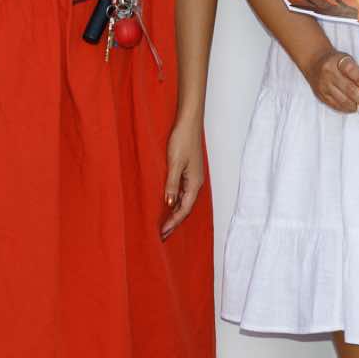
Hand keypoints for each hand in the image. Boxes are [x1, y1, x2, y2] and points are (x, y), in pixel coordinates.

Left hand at [160, 116, 205, 238]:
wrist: (189, 122)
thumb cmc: (182, 140)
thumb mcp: (174, 163)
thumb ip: (171, 184)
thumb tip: (168, 203)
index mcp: (194, 183)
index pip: (183, 209)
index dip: (173, 222)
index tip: (162, 233)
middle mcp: (196, 183)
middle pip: (185, 208)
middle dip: (175, 222)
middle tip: (163, 235)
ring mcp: (193, 177)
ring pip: (184, 201)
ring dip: (175, 213)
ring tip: (165, 224)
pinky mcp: (189, 171)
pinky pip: (183, 192)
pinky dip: (176, 202)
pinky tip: (168, 204)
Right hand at [301, 48, 358, 114]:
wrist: (314, 62)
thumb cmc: (335, 61)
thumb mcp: (348, 59)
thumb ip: (358, 72)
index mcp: (338, 62)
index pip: (351, 71)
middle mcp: (329, 74)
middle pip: (349, 90)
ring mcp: (324, 86)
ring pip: (343, 101)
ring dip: (357, 106)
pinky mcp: (321, 96)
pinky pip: (336, 106)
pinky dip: (347, 109)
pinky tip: (355, 108)